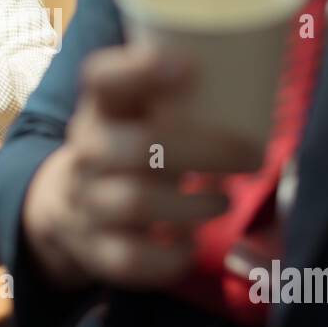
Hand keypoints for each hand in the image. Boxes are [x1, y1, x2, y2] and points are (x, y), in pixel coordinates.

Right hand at [21, 44, 263, 291]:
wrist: (67, 204)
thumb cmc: (129, 145)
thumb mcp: (137, 111)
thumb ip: (176, 92)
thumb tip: (259, 69)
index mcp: (100, 108)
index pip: (101, 78)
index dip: (139, 69)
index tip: (189, 66)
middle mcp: (87, 152)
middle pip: (137, 147)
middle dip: (204, 151)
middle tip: (252, 155)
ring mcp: (87, 203)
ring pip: (136, 203)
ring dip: (193, 204)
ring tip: (225, 200)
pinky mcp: (95, 251)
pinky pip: (132, 260)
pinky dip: (170, 257)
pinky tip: (190, 244)